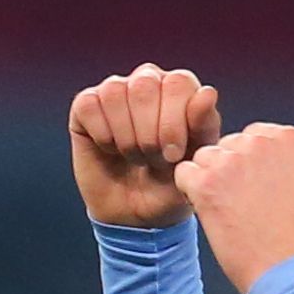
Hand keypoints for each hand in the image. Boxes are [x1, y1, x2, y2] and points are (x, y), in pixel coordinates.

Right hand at [69, 65, 222, 227]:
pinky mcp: (86, 105)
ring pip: (115, 93)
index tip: (173, 155)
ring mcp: (115, 90)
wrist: (134, 212)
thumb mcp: (194, 160)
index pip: (177, 82)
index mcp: (180, 88)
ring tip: (133, 156)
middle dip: (148, 133)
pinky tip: (109, 148)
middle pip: (144, 85)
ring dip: (125, 136)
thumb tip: (207, 93)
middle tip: (151, 160)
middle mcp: (148, 81)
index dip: (173, 121)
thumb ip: (203, 125)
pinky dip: (102, 134)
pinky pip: (90, 106)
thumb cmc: (169, 183)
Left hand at [173, 121, 293, 293]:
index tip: (251, 189)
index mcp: (288, 139)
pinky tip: (207, 213)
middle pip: (225, 147)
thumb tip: (290, 170)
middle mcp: (259, 143)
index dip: (246, 165)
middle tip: (236, 204)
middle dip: (225, 172)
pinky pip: (182, 175)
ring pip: (202, 159)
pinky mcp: (207, 184)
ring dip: (206, 182)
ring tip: (224, 212)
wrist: (293, 274)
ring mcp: (232, 161)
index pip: (250, 137)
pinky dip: (189, 193)